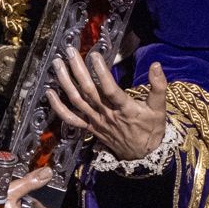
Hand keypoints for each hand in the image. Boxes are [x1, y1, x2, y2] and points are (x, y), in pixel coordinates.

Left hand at [48, 48, 168, 162]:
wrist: (142, 156)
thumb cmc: (151, 129)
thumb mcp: (159, 109)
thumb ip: (158, 87)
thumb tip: (156, 65)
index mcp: (125, 108)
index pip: (110, 89)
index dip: (101, 72)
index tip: (94, 55)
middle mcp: (107, 114)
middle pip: (89, 90)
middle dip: (77, 69)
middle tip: (69, 51)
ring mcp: (96, 121)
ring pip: (77, 101)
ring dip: (65, 82)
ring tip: (57, 64)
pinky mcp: (89, 127)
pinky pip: (71, 118)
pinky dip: (58, 107)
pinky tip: (49, 93)